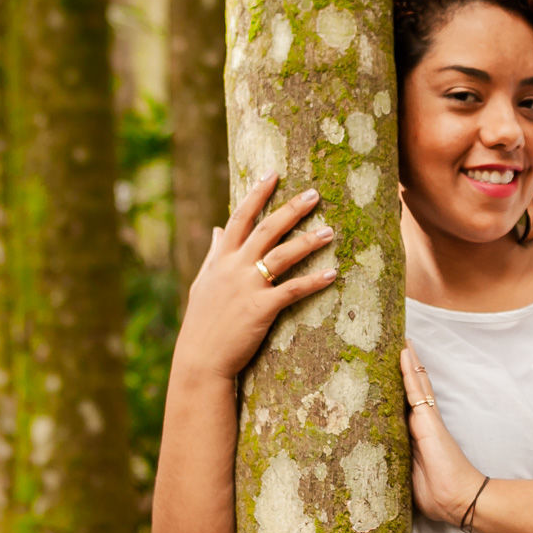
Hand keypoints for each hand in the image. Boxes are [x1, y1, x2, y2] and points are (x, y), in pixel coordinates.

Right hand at [172, 171, 338, 382]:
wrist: (200, 359)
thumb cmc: (203, 322)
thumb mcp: (203, 283)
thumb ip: (213, 254)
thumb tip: (217, 229)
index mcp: (221, 259)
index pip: (240, 218)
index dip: (257, 194)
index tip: (273, 173)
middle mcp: (234, 268)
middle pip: (267, 230)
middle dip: (291, 209)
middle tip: (314, 193)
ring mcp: (248, 287)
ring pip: (282, 255)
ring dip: (309, 241)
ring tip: (331, 231)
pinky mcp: (261, 308)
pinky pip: (292, 290)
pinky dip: (313, 281)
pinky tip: (332, 274)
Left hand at [400, 343, 485, 523]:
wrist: (458, 500)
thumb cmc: (436, 494)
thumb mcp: (406, 477)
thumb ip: (393, 465)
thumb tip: (370, 466)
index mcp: (414, 436)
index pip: (402, 405)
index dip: (395, 387)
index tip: (384, 372)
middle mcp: (420, 423)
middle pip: (409, 388)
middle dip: (402, 368)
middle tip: (391, 345)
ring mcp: (425, 419)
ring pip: (413, 383)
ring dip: (406, 361)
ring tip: (399, 340)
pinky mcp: (427, 419)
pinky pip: (415, 389)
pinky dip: (409, 369)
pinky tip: (404, 352)